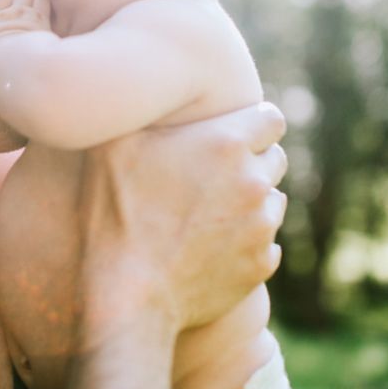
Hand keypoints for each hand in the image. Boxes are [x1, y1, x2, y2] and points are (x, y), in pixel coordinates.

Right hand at [76, 102, 287, 336]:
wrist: (126, 299)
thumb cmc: (113, 216)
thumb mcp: (114, 146)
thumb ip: (140, 111)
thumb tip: (137, 90)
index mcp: (228, 143)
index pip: (271, 117)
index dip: (251, 122)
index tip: (230, 133)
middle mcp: (255, 182)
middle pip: (274, 157)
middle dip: (251, 160)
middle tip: (213, 174)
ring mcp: (262, 227)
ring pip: (272, 201)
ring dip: (250, 202)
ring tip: (209, 213)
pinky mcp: (261, 266)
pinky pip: (265, 243)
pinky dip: (245, 243)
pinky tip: (210, 248)